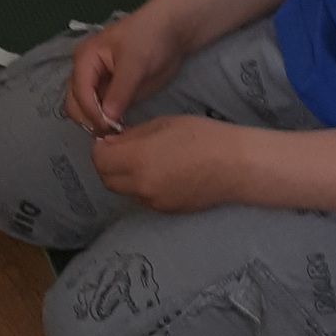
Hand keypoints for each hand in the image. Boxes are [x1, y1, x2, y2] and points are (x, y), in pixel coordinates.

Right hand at [64, 7, 184, 132]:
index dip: (92, 113)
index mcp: (85, 59)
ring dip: (96, 123)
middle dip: (89, 120)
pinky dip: (106, 121)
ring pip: (85, 110)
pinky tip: (120, 127)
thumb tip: (107, 118)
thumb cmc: (149, 38)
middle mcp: (85, 72)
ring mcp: (97, 83)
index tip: (110, 127)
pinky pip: (101, 111)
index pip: (80, 93)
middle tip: (112, 133)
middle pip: (75, 104)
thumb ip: (120, 91)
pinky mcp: (110, 92)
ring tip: (116, 132)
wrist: (170, 32)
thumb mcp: (135, 63)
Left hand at [91, 112, 250, 213]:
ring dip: (124, 176)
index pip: (99, 159)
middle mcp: (141, 186)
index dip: (100, 147)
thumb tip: (111, 142)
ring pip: (124, 190)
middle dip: (107, 164)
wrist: (236, 166)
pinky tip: (160, 172)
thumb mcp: (163, 124)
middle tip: (121, 149)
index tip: (109, 138)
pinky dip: (142, 186)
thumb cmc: (203, 136)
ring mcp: (153, 202)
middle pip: (107, 179)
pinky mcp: (166, 211)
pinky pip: (143, 198)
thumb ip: (132, 136)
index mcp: (138, 160)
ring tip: (143, 159)